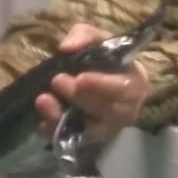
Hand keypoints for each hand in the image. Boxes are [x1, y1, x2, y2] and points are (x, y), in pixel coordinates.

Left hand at [35, 24, 149, 143]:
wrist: (97, 81)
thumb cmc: (102, 59)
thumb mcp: (95, 39)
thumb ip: (83, 36)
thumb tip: (66, 47)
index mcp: (135, 82)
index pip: (125, 88)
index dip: (102, 85)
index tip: (80, 78)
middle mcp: (127, 110)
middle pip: (107, 111)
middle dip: (81, 97)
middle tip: (57, 80)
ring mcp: (109, 128)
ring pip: (89, 130)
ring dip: (63, 116)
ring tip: (43, 100)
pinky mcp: (90, 141)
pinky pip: (72, 141)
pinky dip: (56, 132)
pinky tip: (43, 122)